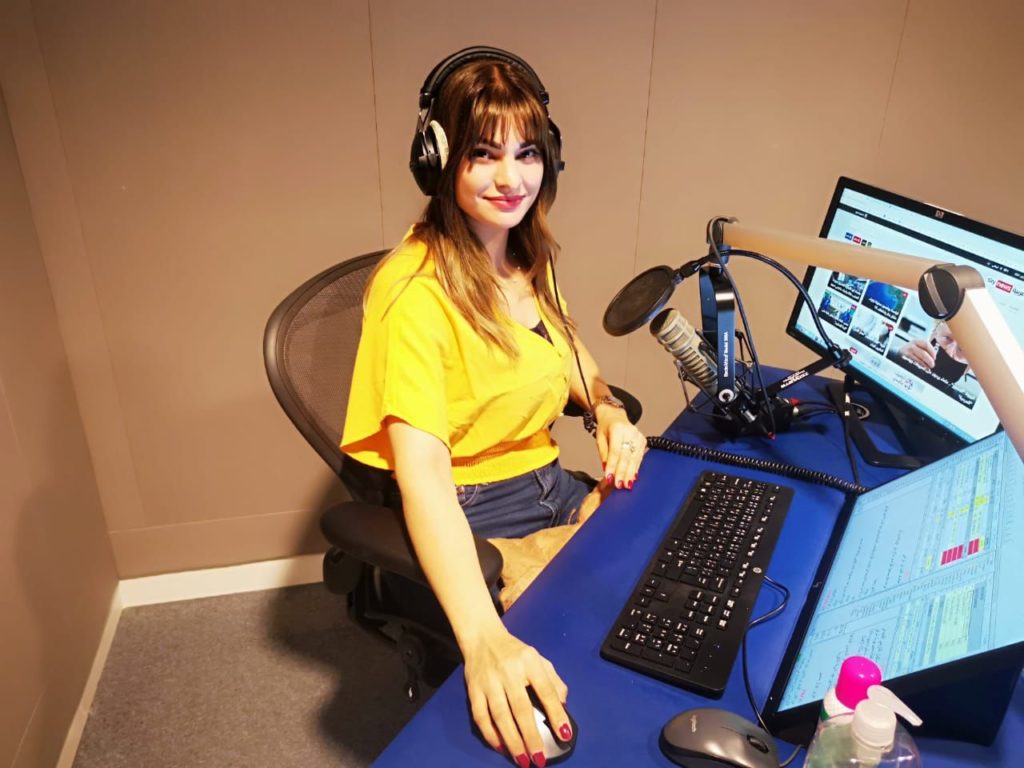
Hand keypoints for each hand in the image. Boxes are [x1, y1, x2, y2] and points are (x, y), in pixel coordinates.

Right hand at [462, 625, 570, 766]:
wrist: (482, 637)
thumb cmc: (515, 652)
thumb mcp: (539, 659)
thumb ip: (553, 680)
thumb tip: (562, 706)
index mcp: (529, 661)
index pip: (546, 690)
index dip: (556, 714)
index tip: (564, 734)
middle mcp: (509, 671)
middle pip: (521, 708)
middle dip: (531, 736)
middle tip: (539, 758)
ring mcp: (489, 681)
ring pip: (500, 716)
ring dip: (512, 740)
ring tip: (522, 759)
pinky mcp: (473, 689)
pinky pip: (481, 716)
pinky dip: (490, 734)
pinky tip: (500, 747)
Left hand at [595, 407, 645, 489]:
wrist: (615, 416)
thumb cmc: (605, 428)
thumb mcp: (600, 439)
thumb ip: (604, 454)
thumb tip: (607, 470)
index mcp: (617, 428)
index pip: (615, 451)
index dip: (613, 465)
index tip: (610, 478)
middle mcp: (630, 431)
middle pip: (626, 456)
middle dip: (622, 472)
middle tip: (619, 485)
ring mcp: (639, 436)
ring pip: (634, 458)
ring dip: (630, 473)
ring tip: (626, 485)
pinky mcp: (643, 441)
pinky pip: (639, 457)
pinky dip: (635, 468)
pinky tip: (633, 478)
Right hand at [899, 338, 935, 368]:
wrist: (900, 351)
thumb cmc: (913, 349)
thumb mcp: (919, 346)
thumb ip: (927, 349)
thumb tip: (934, 357)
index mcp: (917, 341)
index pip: (926, 344)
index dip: (932, 351)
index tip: (935, 357)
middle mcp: (911, 346)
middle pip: (922, 353)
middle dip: (929, 360)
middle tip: (932, 364)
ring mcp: (906, 352)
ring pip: (918, 359)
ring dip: (924, 364)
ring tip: (928, 366)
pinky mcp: (904, 358)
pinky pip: (913, 363)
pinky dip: (919, 365)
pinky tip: (922, 366)